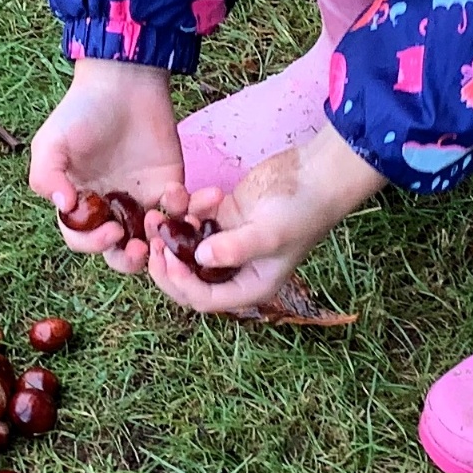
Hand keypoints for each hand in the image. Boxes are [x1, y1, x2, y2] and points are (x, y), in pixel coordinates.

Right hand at [30, 58, 189, 274]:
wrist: (123, 82)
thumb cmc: (81, 111)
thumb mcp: (52, 141)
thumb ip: (48, 174)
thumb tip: (63, 206)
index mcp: (79, 203)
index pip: (82, 239)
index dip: (94, 244)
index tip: (111, 232)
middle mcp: (109, 208)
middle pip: (120, 251)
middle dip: (131, 259)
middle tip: (143, 248)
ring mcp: (142, 200)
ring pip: (154, 240)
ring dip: (162, 242)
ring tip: (166, 225)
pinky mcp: (170, 187)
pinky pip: (182, 213)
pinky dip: (189, 212)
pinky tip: (188, 199)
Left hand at [147, 124, 383, 312]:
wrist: (318, 173)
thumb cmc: (302, 210)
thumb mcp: (270, 234)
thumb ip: (234, 249)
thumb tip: (198, 258)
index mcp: (250, 286)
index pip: (204, 299)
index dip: (181, 283)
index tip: (168, 258)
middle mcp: (236, 269)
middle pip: (188, 278)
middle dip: (166, 261)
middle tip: (153, 240)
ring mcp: (228, 241)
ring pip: (186, 247)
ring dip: (171, 232)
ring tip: (159, 212)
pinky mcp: (224, 216)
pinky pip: (194, 219)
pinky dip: (189, 208)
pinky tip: (196, 193)